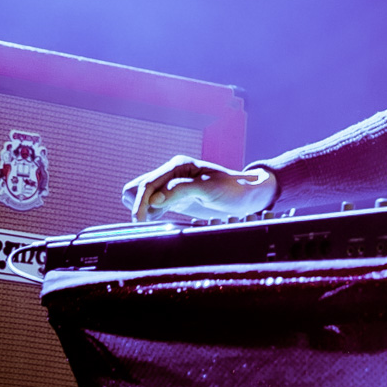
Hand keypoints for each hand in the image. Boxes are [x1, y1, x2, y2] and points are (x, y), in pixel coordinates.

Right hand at [121, 155, 276, 221]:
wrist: (247, 196)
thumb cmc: (233, 189)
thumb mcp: (209, 188)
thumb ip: (180, 191)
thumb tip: (153, 200)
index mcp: (179, 165)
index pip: (149, 183)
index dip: (141, 202)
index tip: (140, 221)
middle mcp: (172, 173)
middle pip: (138, 188)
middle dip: (139, 205)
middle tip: (150, 220)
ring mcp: (171, 185)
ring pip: (141, 196)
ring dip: (143, 209)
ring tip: (158, 218)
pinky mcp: (173, 198)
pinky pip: (150, 205)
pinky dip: (149, 213)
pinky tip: (160, 218)